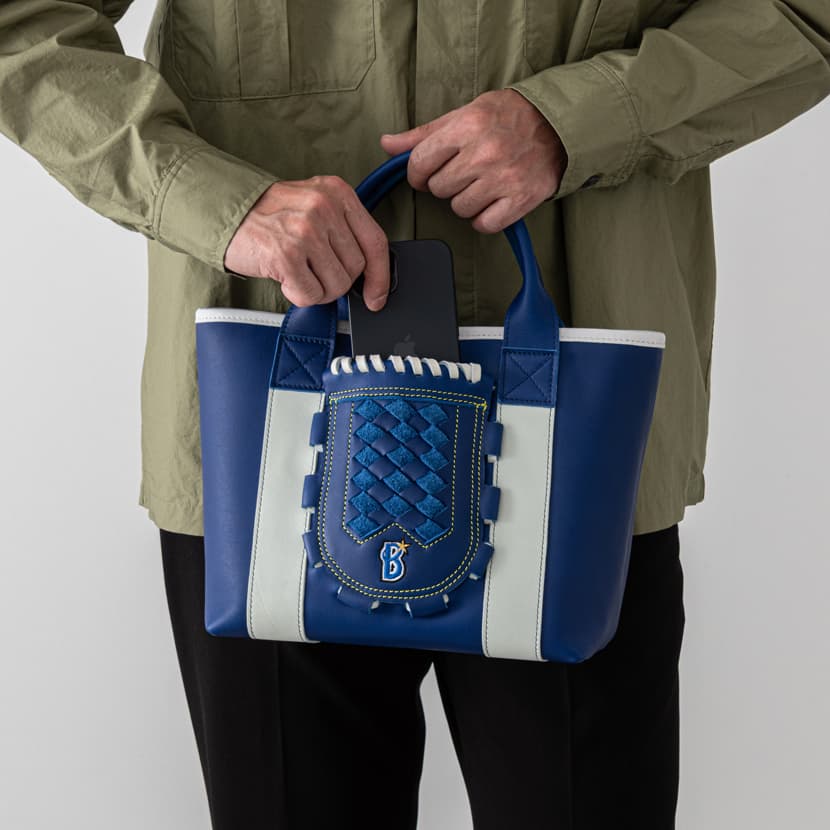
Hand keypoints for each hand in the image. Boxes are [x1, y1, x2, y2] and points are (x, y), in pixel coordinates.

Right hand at [224, 175, 389, 309]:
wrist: (222, 212)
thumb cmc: (270, 215)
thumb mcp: (313, 205)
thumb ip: (343, 230)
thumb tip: (371, 275)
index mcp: (337, 192)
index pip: (375, 241)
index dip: (381, 276)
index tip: (377, 297)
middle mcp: (324, 207)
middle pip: (356, 268)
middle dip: (337, 281)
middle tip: (313, 271)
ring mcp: (305, 230)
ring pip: (337, 285)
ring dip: (318, 289)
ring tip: (298, 272)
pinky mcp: (286, 254)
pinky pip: (311, 294)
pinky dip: (299, 295)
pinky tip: (286, 278)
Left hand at [380, 89, 565, 232]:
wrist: (557, 125)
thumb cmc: (506, 117)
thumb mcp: (464, 114)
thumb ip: (424, 134)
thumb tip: (387, 144)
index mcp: (467, 126)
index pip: (420, 163)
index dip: (417, 173)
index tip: (426, 174)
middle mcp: (485, 152)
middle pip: (438, 189)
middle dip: (446, 184)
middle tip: (464, 173)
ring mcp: (503, 178)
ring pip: (459, 209)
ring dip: (465, 202)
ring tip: (481, 184)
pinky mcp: (520, 200)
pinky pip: (484, 224)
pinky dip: (485, 218)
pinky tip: (493, 201)